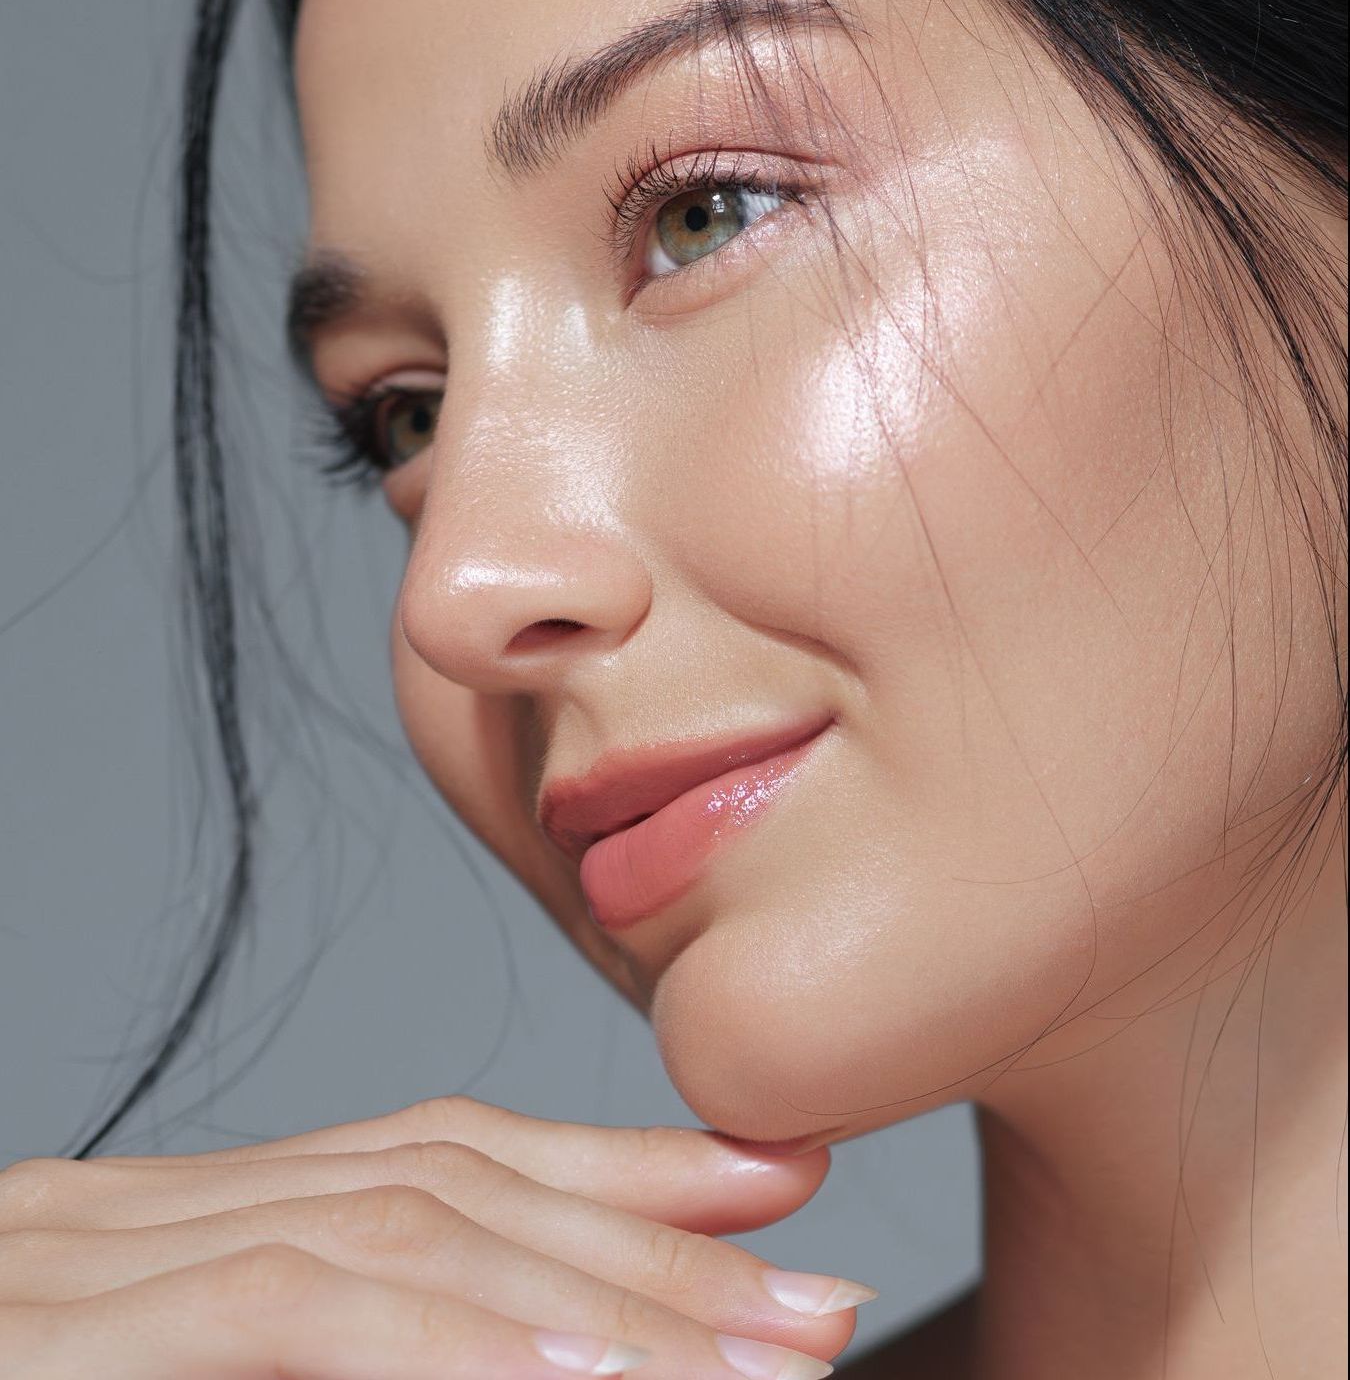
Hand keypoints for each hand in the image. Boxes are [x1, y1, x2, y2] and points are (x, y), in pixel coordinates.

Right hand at [0, 1094, 870, 1376]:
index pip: (416, 1164)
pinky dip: (429, 1348)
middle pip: (427, 1189)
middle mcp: (110, 1232)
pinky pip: (270, 1320)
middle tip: (818, 1292)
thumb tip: (513, 1359)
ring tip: (757, 1355)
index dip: (603, 1177)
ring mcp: (58, 1281)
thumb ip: (302, 1331)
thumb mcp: (168, 1355)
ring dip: (583, 1292)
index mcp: (149, 1241)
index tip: (765, 1197)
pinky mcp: (37, 1345)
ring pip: (375, 1240)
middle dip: (639, 1242)